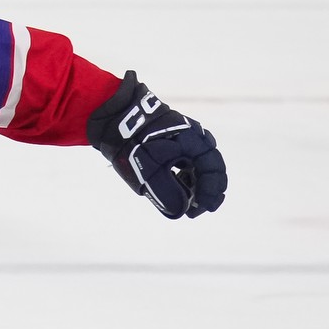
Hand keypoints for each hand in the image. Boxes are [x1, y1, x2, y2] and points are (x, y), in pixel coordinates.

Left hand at [87, 72, 226, 218]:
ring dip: (197, 182)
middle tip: (200, 209)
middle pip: (211, 167)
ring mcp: (186, 134)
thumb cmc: (133, 143)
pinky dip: (187, 172)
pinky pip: (188, 156)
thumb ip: (166, 194)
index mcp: (195, 143)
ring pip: (200, 162)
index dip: (209, 195)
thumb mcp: (148, 173)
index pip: (214, 173)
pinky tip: (179, 184)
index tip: (197, 211)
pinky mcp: (174, 136)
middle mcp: (196, 136)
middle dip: (208, 190)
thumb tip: (179, 212)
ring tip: (189, 200)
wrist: (114, 116)